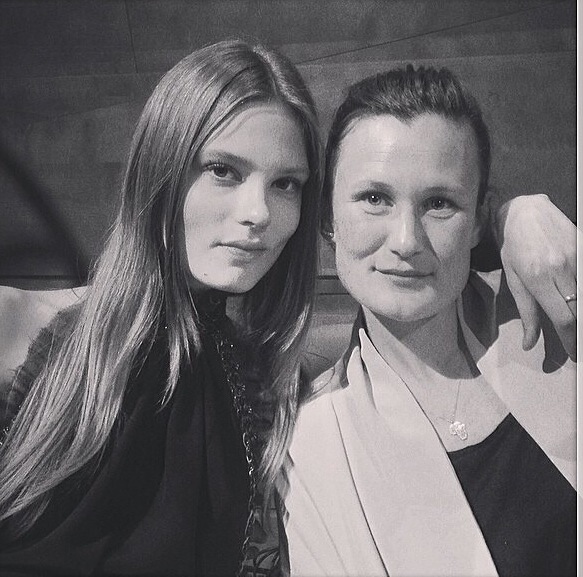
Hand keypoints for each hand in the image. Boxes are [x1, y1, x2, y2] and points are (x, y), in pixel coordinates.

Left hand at [495, 194, 577, 359]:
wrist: (524, 211)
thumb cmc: (512, 247)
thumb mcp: (513, 279)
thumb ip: (526, 312)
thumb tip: (529, 344)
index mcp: (538, 278)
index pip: (563, 318)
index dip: (571, 341)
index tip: (574, 355)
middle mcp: (561, 268)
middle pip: (580, 311)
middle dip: (581, 334)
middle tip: (578, 348)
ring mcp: (577, 256)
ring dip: (582, 313)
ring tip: (578, 329)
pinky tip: (578, 303)